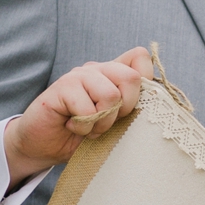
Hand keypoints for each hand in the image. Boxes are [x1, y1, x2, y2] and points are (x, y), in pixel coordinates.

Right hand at [2, 46, 154, 188]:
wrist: (45, 146)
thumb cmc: (83, 134)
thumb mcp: (115, 121)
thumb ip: (133, 105)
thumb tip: (159, 101)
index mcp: (113, 74)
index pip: (140, 58)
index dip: (144, 84)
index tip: (130, 108)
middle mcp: (97, 70)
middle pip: (131, 77)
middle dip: (125, 109)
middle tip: (106, 122)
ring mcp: (78, 76)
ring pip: (111, 94)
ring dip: (102, 121)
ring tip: (89, 126)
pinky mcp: (61, 88)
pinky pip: (87, 109)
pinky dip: (84, 127)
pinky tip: (72, 126)